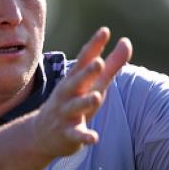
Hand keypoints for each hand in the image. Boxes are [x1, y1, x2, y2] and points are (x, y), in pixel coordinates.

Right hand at [33, 27, 132, 157]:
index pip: (84, 60)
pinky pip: (76, 135)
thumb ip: (112, 64)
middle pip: (78, 81)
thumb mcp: (93, 83)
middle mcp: (69, 94)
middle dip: (87, 73)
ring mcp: (66, 114)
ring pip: (76, 107)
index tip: (105, 31)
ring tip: (96, 97)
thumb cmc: (73, 102)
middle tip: (99, 62)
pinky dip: (84, 136)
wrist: (41, 134)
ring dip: (85, 102)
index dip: (94, 46)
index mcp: (75, 79)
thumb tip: (127, 41)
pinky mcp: (68, 134)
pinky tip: (94, 138)